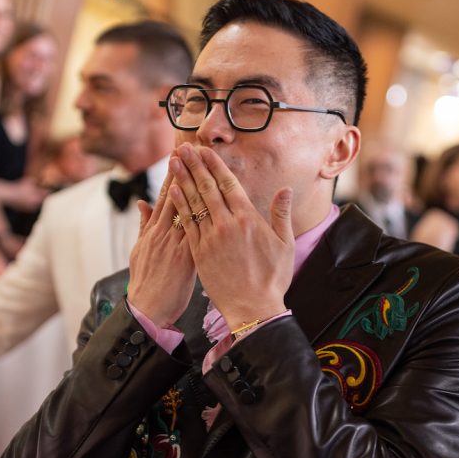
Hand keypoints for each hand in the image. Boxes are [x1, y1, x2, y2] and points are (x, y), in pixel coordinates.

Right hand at [127, 152, 198, 327]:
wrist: (147, 308)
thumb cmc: (145, 281)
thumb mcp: (138, 250)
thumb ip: (143, 225)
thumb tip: (141, 203)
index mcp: (153, 230)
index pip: (166, 196)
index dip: (174, 174)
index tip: (180, 154)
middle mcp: (164, 234)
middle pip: (179, 197)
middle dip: (187, 173)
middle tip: (195, 149)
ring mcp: (176, 245)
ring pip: (191, 211)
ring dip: (198, 189)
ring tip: (206, 168)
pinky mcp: (188, 259)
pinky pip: (200, 234)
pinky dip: (208, 219)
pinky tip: (219, 205)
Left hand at [167, 143, 291, 327]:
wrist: (253, 309)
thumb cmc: (272, 279)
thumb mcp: (284, 245)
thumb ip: (281, 214)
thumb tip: (286, 189)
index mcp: (248, 220)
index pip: (228, 185)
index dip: (215, 165)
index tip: (205, 150)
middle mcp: (227, 225)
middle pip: (208, 188)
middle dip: (195, 166)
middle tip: (184, 148)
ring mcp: (211, 238)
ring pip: (194, 203)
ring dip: (183, 179)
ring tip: (174, 162)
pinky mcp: (199, 253)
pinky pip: (186, 224)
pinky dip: (179, 206)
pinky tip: (172, 191)